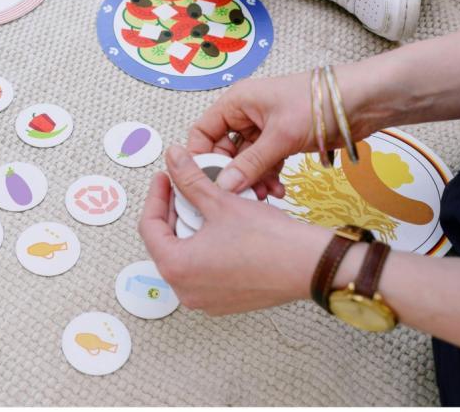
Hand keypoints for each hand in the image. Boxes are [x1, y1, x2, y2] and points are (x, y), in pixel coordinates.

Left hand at [138, 146, 328, 314]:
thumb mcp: (221, 202)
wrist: (310, 265)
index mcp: (176, 268)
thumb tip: (173, 158)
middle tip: (183, 186)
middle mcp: (185, 291)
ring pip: (184, 256)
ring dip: (189, 228)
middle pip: (165, 242)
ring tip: (202, 203)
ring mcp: (204, 300)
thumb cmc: (269, 240)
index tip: (164, 177)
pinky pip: (203, 270)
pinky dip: (205, 247)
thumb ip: (190, 179)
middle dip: (172, 211)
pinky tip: (218, 226)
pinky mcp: (223, 301)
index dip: (155, 195)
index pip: (149, 226)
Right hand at [186, 67, 376, 194]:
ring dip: (253, 179)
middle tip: (240, 196)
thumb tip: (223, 187)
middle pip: (223, 150)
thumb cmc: (317, 104)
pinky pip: (264, 163)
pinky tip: (279, 190)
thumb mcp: (280, 136)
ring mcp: (263, 129)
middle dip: (231, 174)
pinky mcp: (281, 141)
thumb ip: (250, 164)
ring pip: (245, 161)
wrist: (362, 101)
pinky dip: (269, 177)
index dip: (201, 157)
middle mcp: (245, 114)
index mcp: (236, 103)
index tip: (206, 183)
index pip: (203, 132)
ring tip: (265, 195)